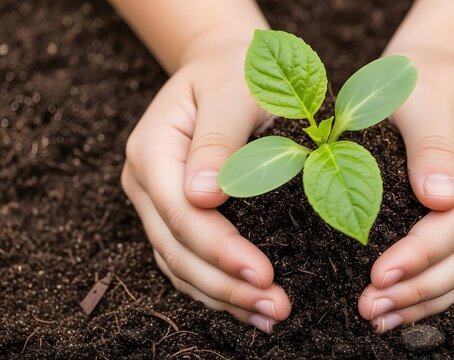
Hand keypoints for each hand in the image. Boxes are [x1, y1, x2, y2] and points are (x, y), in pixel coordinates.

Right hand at [120, 42, 289, 333]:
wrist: (221, 67)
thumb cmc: (234, 72)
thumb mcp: (232, 91)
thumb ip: (219, 139)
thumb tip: (203, 197)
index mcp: (154, 150)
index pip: (183, 215)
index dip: (222, 251)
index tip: (265, 276)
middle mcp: (146, 182)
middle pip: (178, 250)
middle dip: (227, 285)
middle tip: (277, 309)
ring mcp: (156, 202)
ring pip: (179, 264)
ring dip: (222, 297)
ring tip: (269, 317)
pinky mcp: (174, 214)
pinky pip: (187, 260)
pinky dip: (216, 287)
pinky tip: (247, 305)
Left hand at [358, 50, 453, 332]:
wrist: (441, 71)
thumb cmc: (423, 75)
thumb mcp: (421, 92)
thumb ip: (430, 143)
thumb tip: (438, 199)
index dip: (422, 252)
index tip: (379, 274)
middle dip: (420, 287)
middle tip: (370, 307)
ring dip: (428, 300)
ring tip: (380, 317)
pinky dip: (437, 291)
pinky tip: (403, 306)